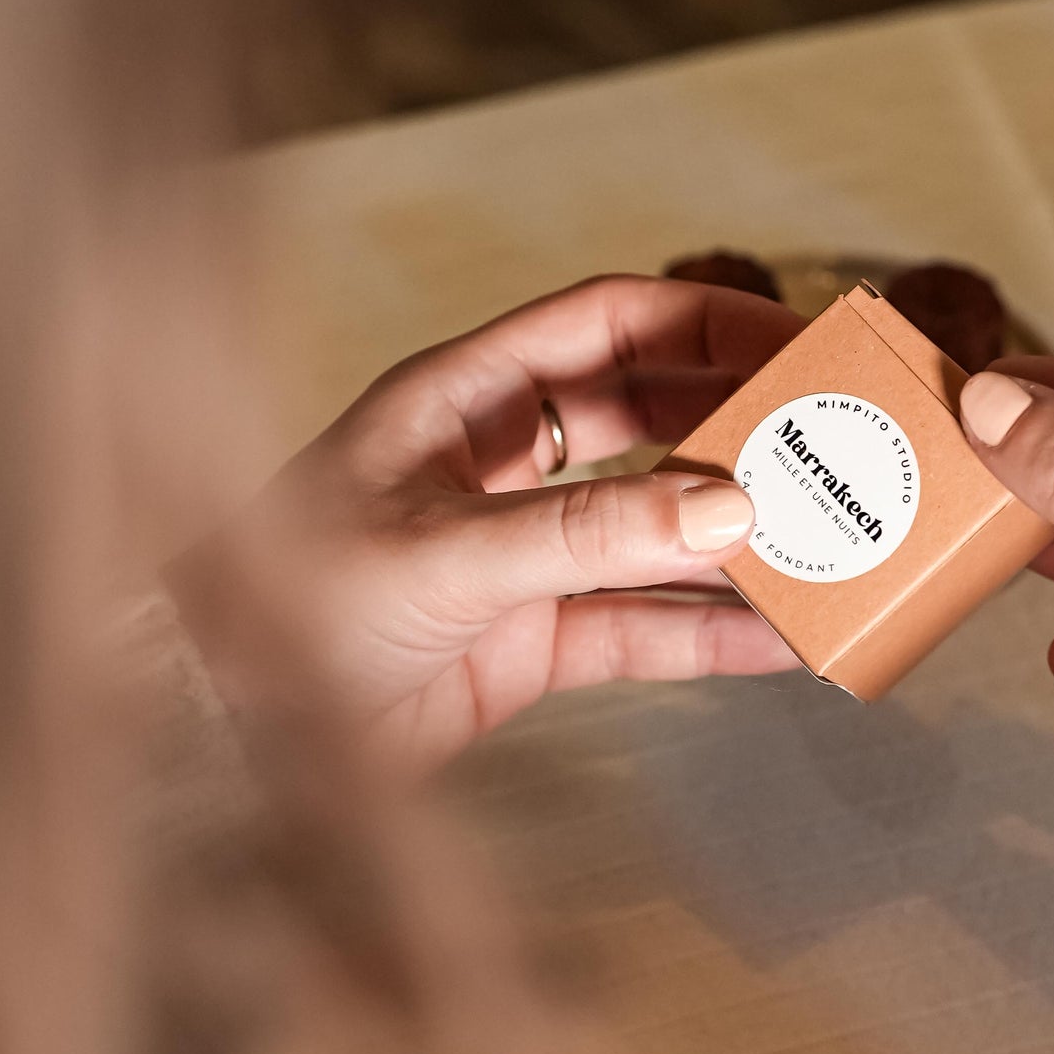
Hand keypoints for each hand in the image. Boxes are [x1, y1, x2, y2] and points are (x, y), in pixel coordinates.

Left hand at [173, 275, 804, 775]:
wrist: (221, 734)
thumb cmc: (283, 606)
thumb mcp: (445, 554)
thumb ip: (585, 536)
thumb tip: (726, 511)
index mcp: (465, 399)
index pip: (607, 326)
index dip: (705, 320)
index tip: (793, 335)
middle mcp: (501, 465)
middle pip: (650, 419)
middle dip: (740, 426)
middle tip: (832, 436)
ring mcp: (521, 553)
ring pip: (656, 528)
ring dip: (737, 537)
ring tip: (827, 542)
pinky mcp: (529, 641)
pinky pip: (639, 626)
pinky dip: (708, 632)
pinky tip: (778, 639)